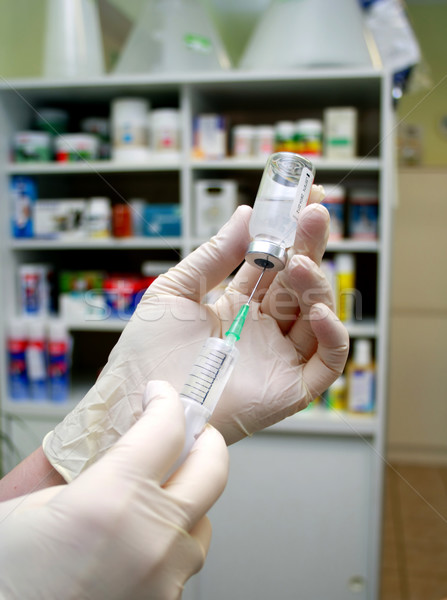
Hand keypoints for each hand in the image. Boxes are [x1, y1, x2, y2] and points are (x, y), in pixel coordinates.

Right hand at [0, 382, 227, 599]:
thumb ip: (86, 477)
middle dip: (206, 440)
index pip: (166, 429)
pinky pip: (184, 561)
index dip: (167, 402)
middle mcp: (150, 536)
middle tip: (192, 431)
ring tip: (163, 494)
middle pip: (212, 469)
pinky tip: (143, 541)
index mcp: (112, 499)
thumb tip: (120, 459)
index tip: (160, 396)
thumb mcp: (32, 507)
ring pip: (204, 520)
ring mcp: (165, 576)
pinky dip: (171, 543)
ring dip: (189, 498)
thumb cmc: (10, 579)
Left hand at [43, 186, 348, 480]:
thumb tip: (246, 215)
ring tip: (299, 264)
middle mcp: (264, 330)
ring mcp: (278, 358)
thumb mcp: (175, 291)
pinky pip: (327, 363)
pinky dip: (333, 337)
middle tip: (314, 214)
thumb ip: (214, 256)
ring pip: (317, 316)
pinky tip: (318, 312)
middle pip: (300, 284)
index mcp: (239, 306)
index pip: (275, 265)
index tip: (301, 198)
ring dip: (317, 285)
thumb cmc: (148, 351)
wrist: (139, 399)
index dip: (289, 233)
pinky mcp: (289, 389)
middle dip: (310, 247)